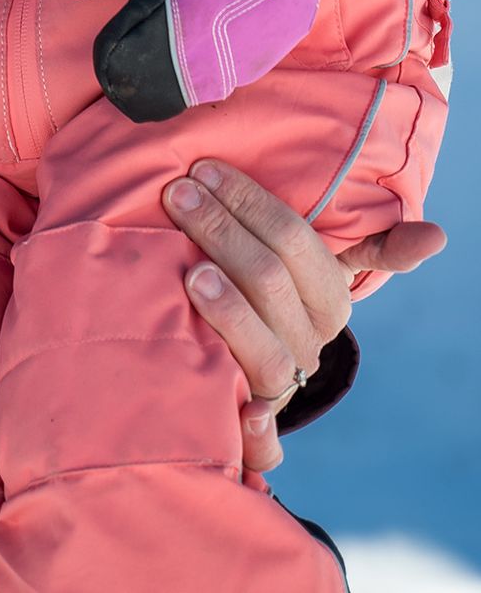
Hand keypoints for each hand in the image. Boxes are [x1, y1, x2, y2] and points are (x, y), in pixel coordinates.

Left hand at [163, 157, 446, 471]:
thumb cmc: (278, 292)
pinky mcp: (254, 422)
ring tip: (190, 271)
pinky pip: (264, 444)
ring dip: (228, 312)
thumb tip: (436, 236)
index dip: (251, 203)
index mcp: (329, 301)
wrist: (252, 360)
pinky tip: (245, 416)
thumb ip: (375, 248)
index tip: (205, 170)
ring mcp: (282, 383)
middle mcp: (309, 343)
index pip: (294, 243)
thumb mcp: (320, 266)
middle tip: (177, 195)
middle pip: (268, 283)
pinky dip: (256, 435)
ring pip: (263, 352)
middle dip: (220, 232)